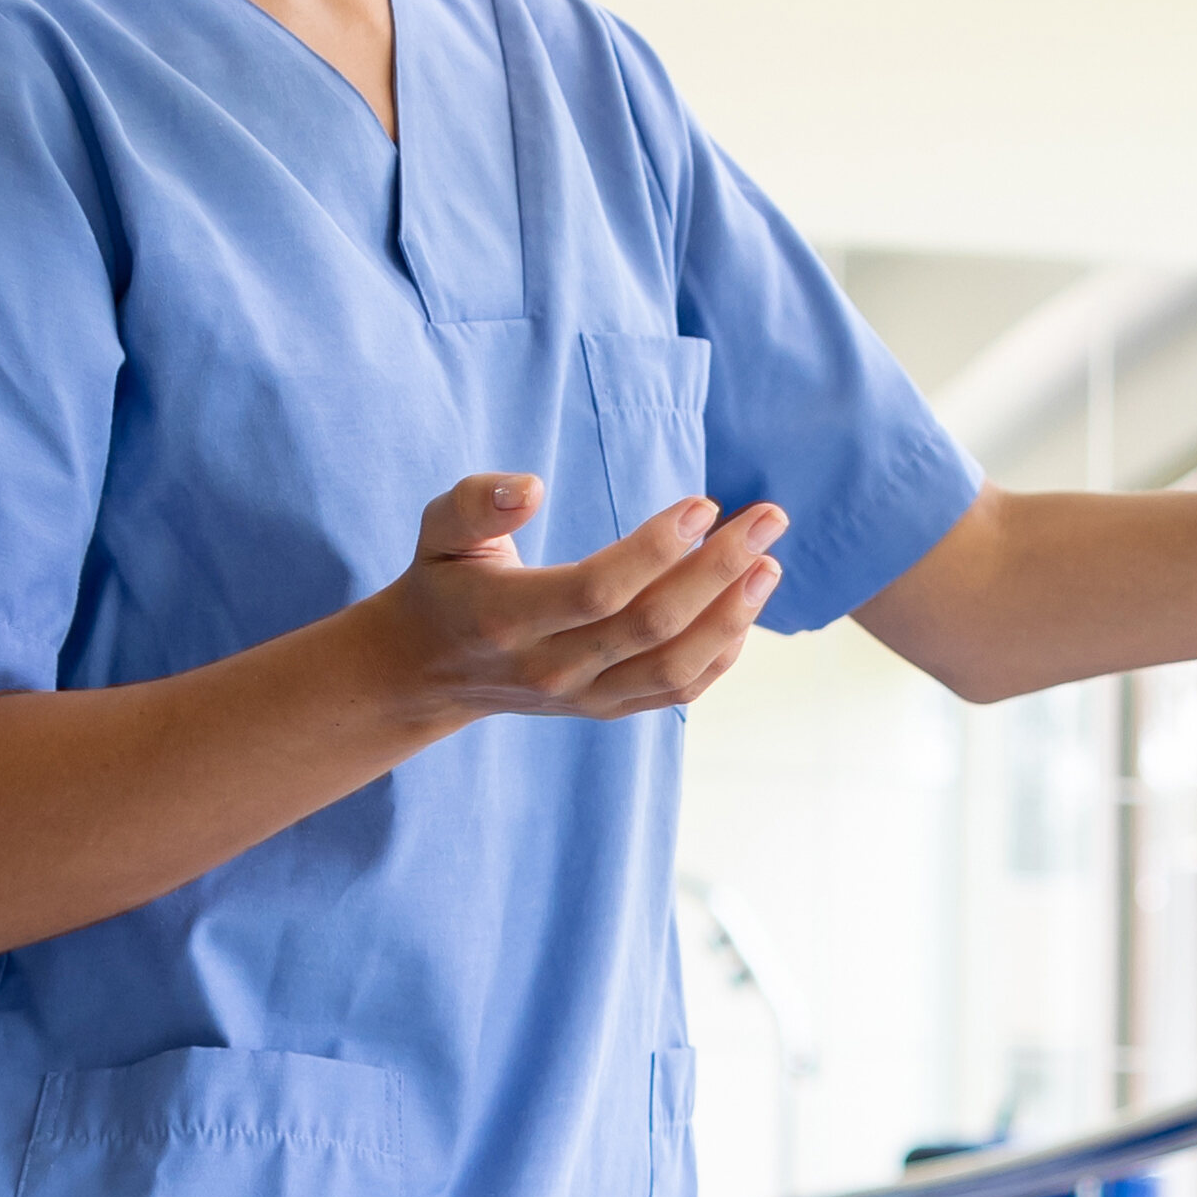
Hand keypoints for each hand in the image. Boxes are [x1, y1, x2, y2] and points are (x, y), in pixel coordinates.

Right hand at [369, 472, 789, 726]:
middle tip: (769, 518)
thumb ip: (476, 501)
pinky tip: (744, 608)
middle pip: (651, 627)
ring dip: (733, 617)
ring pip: (673, 668)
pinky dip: (721, 655)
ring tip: (769, 564)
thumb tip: (530, 486)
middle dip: (719, 570)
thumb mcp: (438, 529)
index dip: (655, 549)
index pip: (597, 590)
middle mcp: (549, 668)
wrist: (427, 670)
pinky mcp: (603, 709)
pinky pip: (675, 692)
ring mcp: (581, 697)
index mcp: (506, 619)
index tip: (702, 505)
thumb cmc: (442, 582)